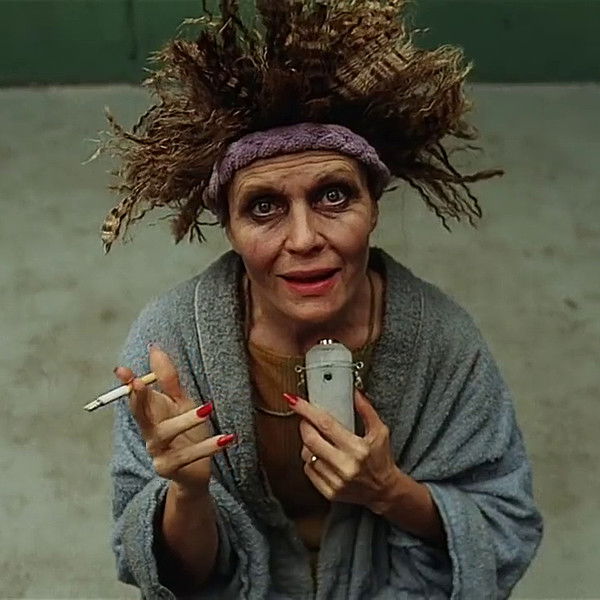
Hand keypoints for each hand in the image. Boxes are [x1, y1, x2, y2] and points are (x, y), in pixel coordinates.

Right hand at [115, 345, 235, 493]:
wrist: (196, 471)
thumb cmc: (188, 432)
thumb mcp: (180, 402)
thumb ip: (167, 378)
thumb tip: (154, 348)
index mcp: (151, 415)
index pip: (135, 398)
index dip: (127, 384)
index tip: (121, 370)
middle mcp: (149, 433)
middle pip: (140, 415)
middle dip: (139, 399)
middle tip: (141, 383)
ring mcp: (158, 453)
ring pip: (166, 434)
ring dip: (187, 420)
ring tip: (208, 408)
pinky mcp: (171, 469)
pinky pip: (189, 456)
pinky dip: (208, 447)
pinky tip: (227, 438)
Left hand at [284, 389, 399, 511]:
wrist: (384, 491)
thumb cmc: (381, 459)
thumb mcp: (379, 432)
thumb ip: (366, 410)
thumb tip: (354, 393)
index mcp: (358, 448)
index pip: (325, 424)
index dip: (307, 411)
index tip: (295, 401)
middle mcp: (345, 466)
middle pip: (310, 440)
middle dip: (304, 425)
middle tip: (306, 419)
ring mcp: (336, 481)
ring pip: (307, 455)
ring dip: (308, 443)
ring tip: (318, 439)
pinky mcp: (329, 492)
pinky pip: (308, 470)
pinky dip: (310, 460)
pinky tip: (320, 456)